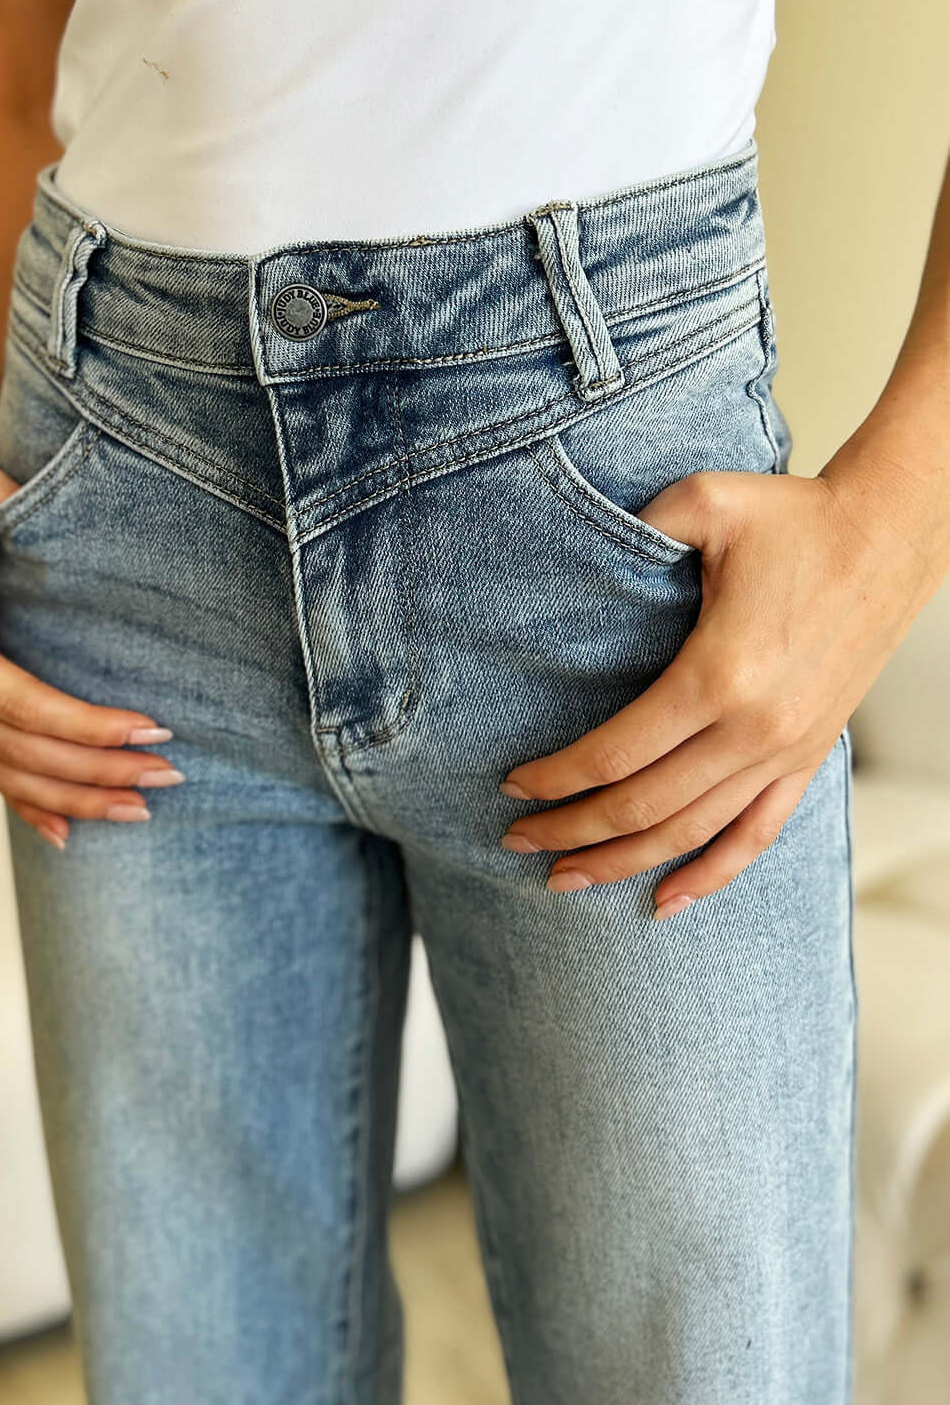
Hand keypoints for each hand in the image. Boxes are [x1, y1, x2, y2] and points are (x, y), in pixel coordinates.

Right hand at [0, 445, 183, 850]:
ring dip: (76, 798)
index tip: (155, 729)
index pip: (23, 704)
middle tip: (169, 775)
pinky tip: (68, 834)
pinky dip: (30, 805)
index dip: (89, 725)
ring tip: (142, 808)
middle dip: (97, 770)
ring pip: (8, 774)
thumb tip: (26, 500)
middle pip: (22, 751)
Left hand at [498, 454, 940, 917]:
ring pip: (689, 835)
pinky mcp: (808, 758)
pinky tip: (663, 902)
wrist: (892, 535)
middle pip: (641, 808)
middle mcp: (752, 730)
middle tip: (516, 841)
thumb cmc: (795, 517)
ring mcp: (784, 753)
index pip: (613, 754)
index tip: (512, 786)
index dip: (554, 779)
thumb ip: (635, 528)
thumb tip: (567, 549)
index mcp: (717, 675)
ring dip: (622, 864)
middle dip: (570, 832)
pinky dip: (709, 876)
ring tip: (563, 881)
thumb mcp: (705, 502)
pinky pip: (754, 836)